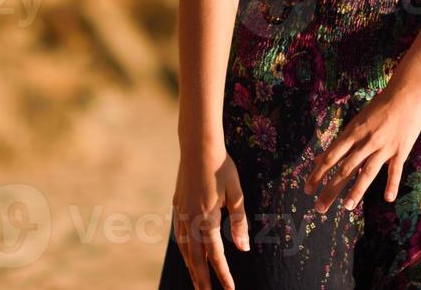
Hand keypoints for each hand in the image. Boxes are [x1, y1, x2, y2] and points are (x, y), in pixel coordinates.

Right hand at [171, 144, 249, 289]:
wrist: (197, 145)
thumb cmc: (221, 167)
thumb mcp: (236, 194)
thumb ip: (239, 222)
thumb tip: (243, 248)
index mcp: (207, 218)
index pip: (216, 254)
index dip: (223, 274)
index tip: (230, 289)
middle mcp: (190, 219)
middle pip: (196, 258)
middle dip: (202, 279)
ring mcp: (181, 212)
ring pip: (184, 248)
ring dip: (191, 266)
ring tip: (196, 281)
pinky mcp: (177, 204)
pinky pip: (179, 234)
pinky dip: (183, 249)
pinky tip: (186, 253)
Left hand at [302, 80, 420, 213]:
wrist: (406, 94)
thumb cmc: (378, 108)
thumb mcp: (356, 122)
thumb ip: (340, 143)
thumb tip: (320, 159)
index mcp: (353, 133)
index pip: (331, 157)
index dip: (318, 174)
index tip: (308, 190)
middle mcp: (366, 141)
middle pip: (345, 169)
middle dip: (331, 189)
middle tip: (319, 208)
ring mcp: (383, 147)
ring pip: (367, 171)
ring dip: (356, 190)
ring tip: (346, 207)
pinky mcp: (401, 150)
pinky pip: (395, 170)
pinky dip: (392, 184)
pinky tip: (388, 198)